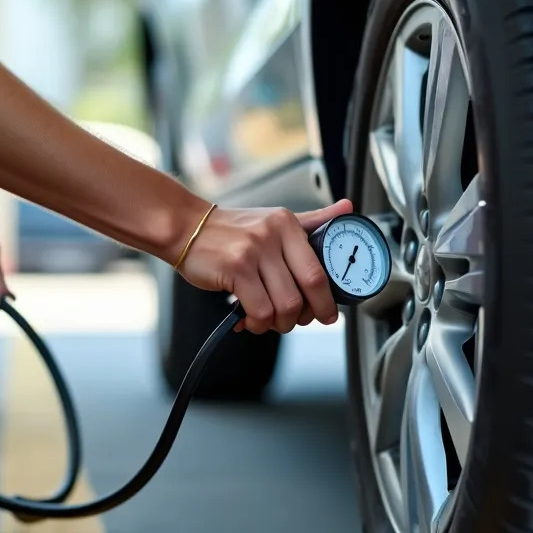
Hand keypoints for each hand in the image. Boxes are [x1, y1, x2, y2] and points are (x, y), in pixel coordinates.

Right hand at [176, 198, 354, 333]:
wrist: (185, 226)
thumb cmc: (231, 230)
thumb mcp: (274, 220)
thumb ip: (312, 220)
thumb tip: (348, 209)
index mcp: (288, 224)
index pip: (320, 269)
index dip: (326, 300)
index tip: (327, 314)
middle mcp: (273, 234)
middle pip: (307, 289)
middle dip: (307, 315)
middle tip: (298, 321)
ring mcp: (254, 251)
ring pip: (285, 305)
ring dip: (279, 323)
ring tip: (269, 320)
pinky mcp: (235, 268)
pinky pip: (259, 310)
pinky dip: (258, 324)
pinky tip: (250, 320)